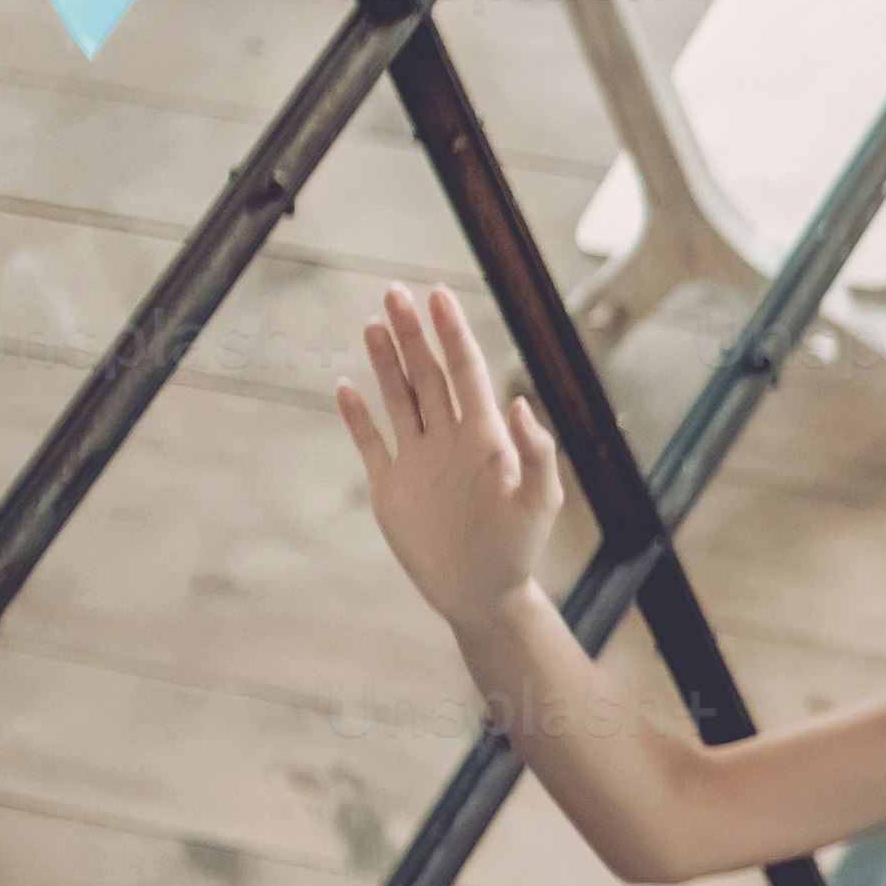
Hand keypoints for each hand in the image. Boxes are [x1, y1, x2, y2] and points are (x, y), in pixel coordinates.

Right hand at [334, 281, 563, 633]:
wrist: (481, 592)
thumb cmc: (518, 548)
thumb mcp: (539, 502)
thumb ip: (536, 453)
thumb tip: (519, 403)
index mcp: (485, 437)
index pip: (465, 371)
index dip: (451, 333)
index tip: (438, 295)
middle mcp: (448, 438)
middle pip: (427, 373)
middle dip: (412, 333)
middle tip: (395, 293)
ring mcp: (417, 458)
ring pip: (399, 397)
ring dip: (386, 361)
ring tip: (374, 323)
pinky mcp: (390, 484)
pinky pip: (370, 441)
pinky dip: (357, 416)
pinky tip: (345, 386)